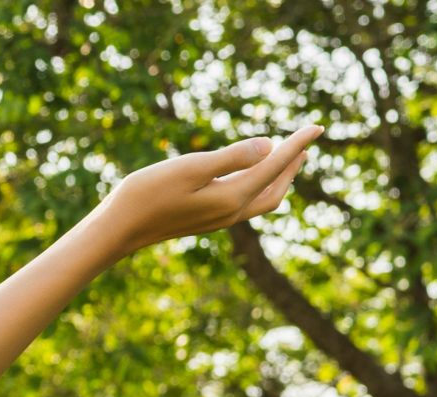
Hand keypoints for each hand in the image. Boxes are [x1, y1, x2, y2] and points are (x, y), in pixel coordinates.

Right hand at [97, 125, 321, 253]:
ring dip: (278, 178)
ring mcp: (218, 219)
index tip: (317, 127)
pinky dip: (258, 186)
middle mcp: (231, 212)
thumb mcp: (190, 168)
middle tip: (306, 143)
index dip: (297, 145)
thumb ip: (232, 157)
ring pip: (262, 198)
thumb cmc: (148, 194)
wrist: (118, 229)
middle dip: (293, 165)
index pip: (274, 165)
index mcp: (232, 197)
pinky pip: (245, 202)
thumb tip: (269, 147)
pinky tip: (249, 176)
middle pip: (276, 189)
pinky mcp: (204, 220)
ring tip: (286, 159)